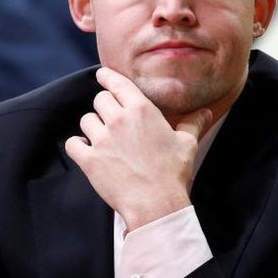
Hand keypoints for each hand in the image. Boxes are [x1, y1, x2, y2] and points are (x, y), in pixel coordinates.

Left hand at [64, 67, 213, 230]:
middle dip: (104, 107)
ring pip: (86, 120)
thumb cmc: (173, 173)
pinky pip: (73, 143)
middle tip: (111, 120)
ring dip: (92, 127)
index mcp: (142, 110)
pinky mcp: (89, 160)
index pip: (118, 83)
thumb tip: (205, 112)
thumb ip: (192, 123)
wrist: (156, 203)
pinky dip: (77, 146)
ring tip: (102, 139)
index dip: (107, 77)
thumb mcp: (186, 144)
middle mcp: (119, 120)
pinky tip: (86, 151)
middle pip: (100, 100)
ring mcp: (102, 140)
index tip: (102, 75)